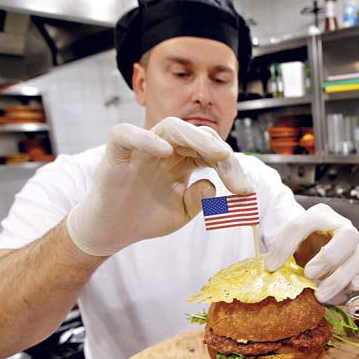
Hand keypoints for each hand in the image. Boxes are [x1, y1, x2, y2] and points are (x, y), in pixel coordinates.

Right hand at [66, 117, 252, 255]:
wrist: (113, 231)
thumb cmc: (147, 216)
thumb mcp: (182, 211)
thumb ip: (200, 199)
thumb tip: (213, 185)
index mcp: (185, 160)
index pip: (213, 152)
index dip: (232, 168)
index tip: (246, 191)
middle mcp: (167, 149)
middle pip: (198, 135)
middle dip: (220, 152)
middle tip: (234, 171)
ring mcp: (142, 148)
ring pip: (170, 126)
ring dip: (195, 137)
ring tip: (216, 154)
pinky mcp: (116, 154)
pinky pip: (126, 134)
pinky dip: (145, 138)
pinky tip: (165, 151)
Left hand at [265, 204, 358, 302]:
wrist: (319, 246)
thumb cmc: (303, 246)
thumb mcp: (289, 245)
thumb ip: (280, 254)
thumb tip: (270, 271)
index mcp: (318, 215)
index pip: (301, 225)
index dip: (285, 246)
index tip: (271, 267)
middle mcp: (342, 224)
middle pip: (346, 236)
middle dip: (328, 258)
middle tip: (309, 275)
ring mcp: (358, 241)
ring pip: (358, 257)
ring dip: (339, 279)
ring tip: (320, 295)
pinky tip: (349, 289)